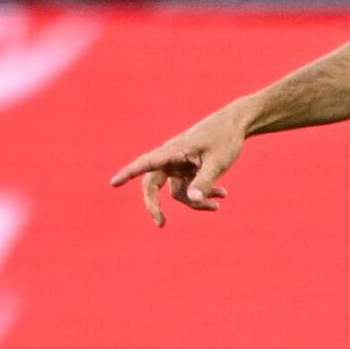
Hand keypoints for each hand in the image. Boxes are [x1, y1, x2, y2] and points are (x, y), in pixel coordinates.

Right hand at [109, 106, 248, 225]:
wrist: (236, 125)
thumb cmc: (225, 138)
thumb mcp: (218, 162)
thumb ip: (205, 181)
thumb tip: (193, 199)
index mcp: (173, 151)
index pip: (146, 163)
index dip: (128, 173)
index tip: (113, 183)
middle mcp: (170, 158)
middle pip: (152, 184)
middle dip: (156, 205)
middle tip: (162, 224)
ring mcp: (178, 165)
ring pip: (177, 192)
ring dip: (195, 202)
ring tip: (219, 203)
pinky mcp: (188, 170)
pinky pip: (189, 189)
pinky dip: (204, 194)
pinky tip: (223, 195)